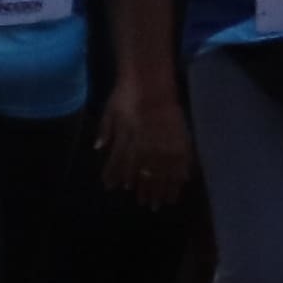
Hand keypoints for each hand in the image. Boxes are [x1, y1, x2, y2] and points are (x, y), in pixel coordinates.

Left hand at [104, 89, 186, 204]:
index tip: (121, 189)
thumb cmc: (128, 92)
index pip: (123, 165)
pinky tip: (183, 181)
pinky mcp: (179, 135)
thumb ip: (105, 130)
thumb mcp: (110, 110)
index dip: (120, 178)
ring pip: (165, 170)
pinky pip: (182, 158)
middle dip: (146, 190)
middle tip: (148, 204)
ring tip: (165, 201)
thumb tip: (99, 148)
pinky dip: (182, 171)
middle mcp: (145, 145)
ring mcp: (163, 141)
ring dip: (164, 187)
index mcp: (127, 140)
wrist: (149, 78)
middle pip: (145, 173)